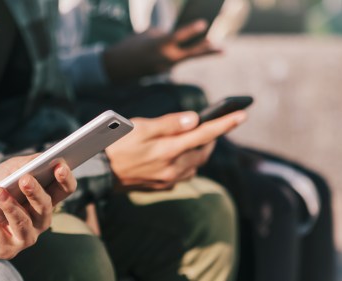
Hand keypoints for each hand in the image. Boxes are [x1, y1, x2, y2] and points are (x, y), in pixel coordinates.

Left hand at [0, 155, 76, 258]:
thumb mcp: (8, 171)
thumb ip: (26, 164)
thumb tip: (41, 158)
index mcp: (45, 200)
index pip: (64, 190)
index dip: (65, 179)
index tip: (60, 165)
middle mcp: (39, 222)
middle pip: (45, 207)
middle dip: (35, 192)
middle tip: (25, 179)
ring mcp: (23, 238)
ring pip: (22, 222)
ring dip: (9, 206)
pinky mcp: (3, 250)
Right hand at [102, 19, 220, 82]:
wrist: (116, 67)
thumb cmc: (130, 45)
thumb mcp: (147, 34)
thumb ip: (164, 34)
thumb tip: (177, 37)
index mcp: (158, 45)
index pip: (178, 36)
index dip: (191, 29)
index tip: (204, 23)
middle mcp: (164, 58)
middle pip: (190, 53)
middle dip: (207, 50)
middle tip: (223, 48)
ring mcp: (165, 68)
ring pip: (186, 57)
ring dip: (200, 51)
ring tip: (219, 49)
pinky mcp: (162, 72)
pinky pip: (175, 61)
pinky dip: (180, 54)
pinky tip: (186, 49)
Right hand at [105, 111, 245, 191]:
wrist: (99, 172)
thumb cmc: (115, 144)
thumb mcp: (139, 127)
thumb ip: (169, 123)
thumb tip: (195, 119)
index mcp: (168, 150)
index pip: (205, 134)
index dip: (225, 124)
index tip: (243, 114)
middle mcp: (173, 167)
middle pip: (203, 150)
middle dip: (212, 137)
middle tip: (213, 124)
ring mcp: (168, 179)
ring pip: (196, 163)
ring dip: (200, 149)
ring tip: (196, 137)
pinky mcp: (162, 185)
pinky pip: (184, 172)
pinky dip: (188, 160)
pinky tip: (178, 153)